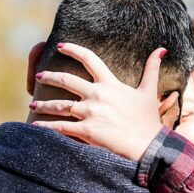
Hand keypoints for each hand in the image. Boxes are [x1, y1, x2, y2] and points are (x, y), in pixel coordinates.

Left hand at [29, 44, 177, 161]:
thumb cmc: (148, 120)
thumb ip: (152, 69)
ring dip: (43, 103)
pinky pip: (60, 127)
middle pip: (66, 80)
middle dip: (50, 76)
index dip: (74, 50)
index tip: (61, 46)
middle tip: (39, 75)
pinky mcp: (86, 130)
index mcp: (110, 84)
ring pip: (59, 105)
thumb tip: (160, 50)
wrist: (149, 146)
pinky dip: (45, 126)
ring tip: (32, 103)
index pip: (90, 59)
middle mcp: (97, 95)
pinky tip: (34, 125)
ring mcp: (91, 113)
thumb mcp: (149, 92)